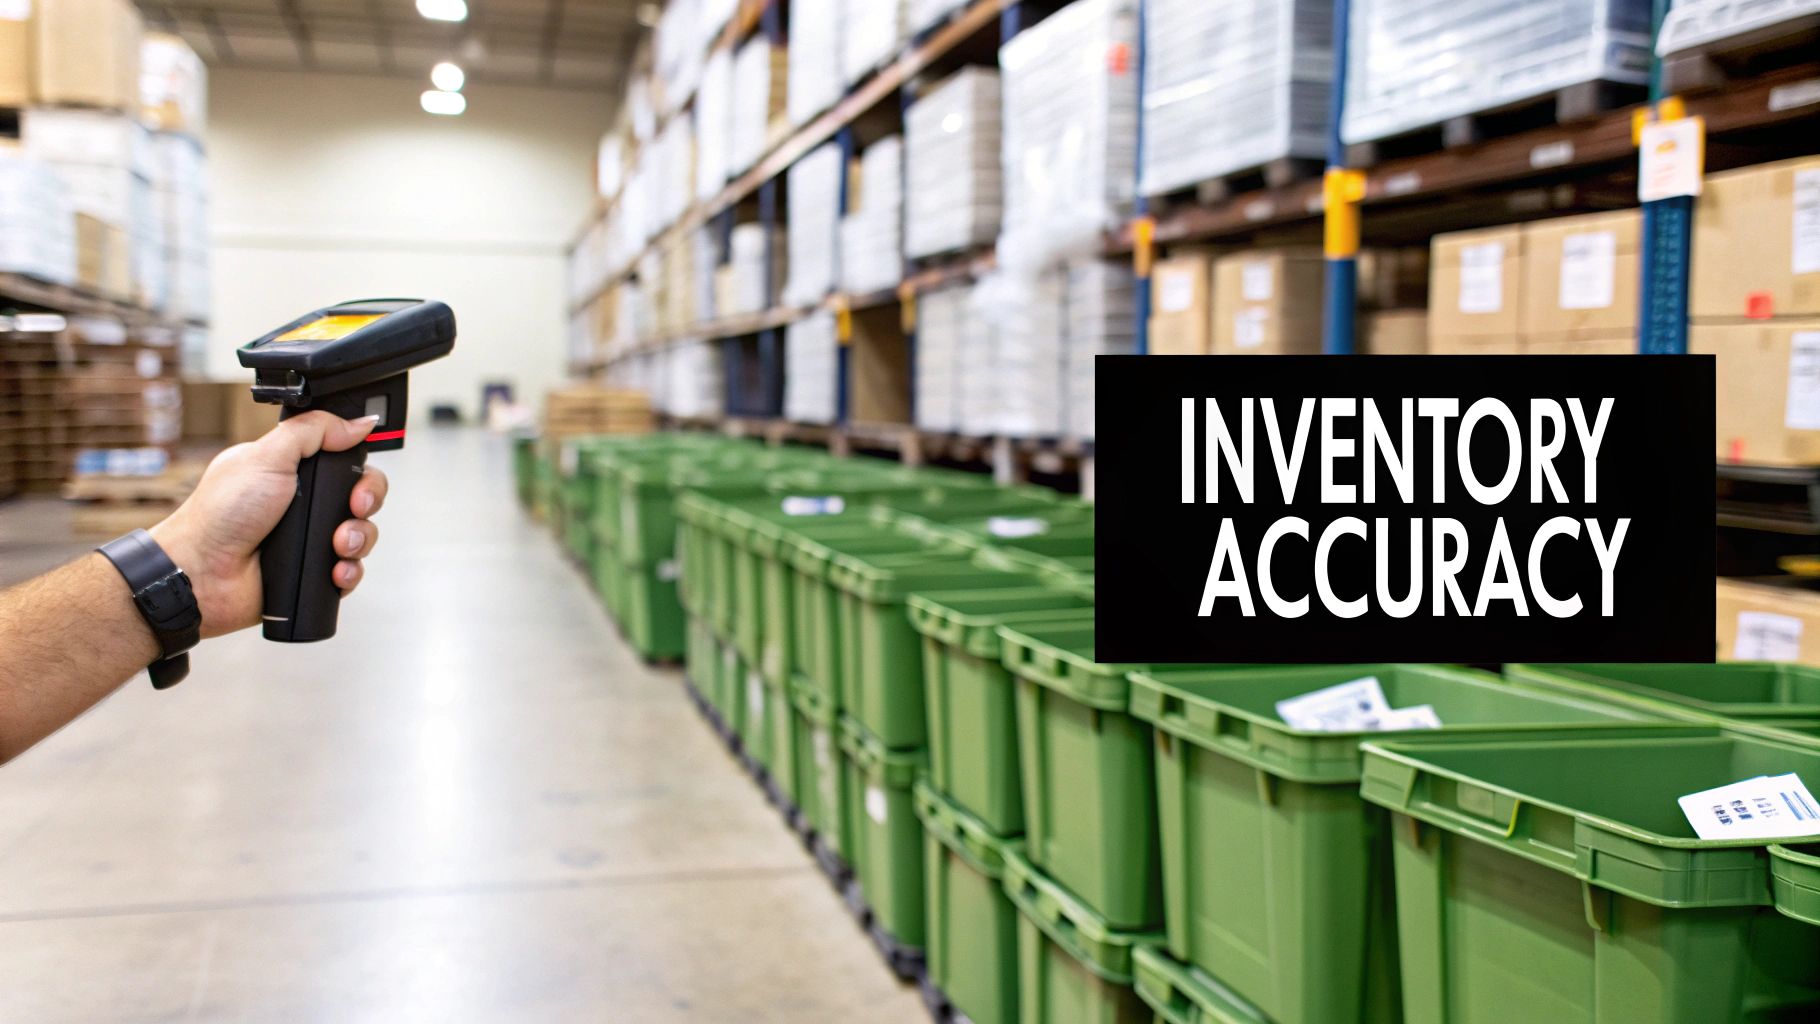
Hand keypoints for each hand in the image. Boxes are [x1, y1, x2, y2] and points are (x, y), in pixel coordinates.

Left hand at [150, 412, 389, 637]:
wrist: (203, 573)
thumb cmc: (220, 515)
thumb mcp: (266, 457)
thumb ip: (313, 432)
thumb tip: (357, 423)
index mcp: (292, 471)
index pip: (345, 462)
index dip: (360, 469)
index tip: (357, 479)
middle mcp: (304, 504)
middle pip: (362, 497)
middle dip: (367, 503)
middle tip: (354, 508)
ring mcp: (310, 538)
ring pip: (361, 534)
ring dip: (359, 538)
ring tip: (338, 544)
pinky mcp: (313, 571)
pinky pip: (352, 570)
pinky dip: (350, 570)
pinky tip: (335, 568)